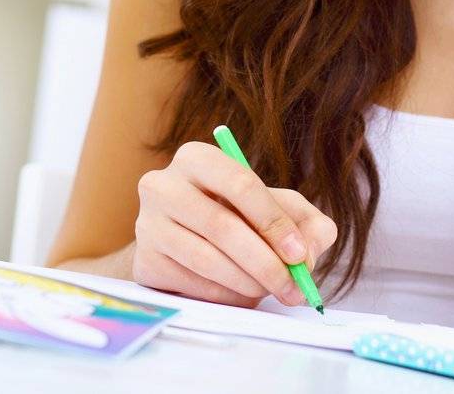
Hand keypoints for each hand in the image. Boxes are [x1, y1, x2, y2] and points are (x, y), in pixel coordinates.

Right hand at [131, 140, 337, 307]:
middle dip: (265, 261)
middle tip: (293, 286)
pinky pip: (192, 284)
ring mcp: (147, 224)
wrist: (185, 240)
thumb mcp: (277, 208)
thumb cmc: (237, 217)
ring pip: (207, 259)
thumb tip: (309, 249)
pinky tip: (241, 293)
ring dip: (249, 282)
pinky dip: (226, 296)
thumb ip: (306, 222)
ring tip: (272, 290)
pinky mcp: (144, 261)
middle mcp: (162, 184)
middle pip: (222, 225)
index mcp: (197, 158)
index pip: (239, 183)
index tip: (299, 254)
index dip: (273, 221)